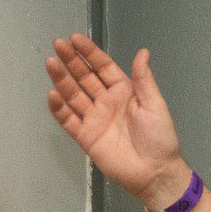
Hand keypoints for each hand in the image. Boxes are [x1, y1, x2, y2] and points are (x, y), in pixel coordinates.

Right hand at [45, 35, 189, 205]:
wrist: (155, 172)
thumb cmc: (159, 138)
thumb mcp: (155, 105)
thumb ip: (144, 80)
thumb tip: (143, 52)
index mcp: (124, 92)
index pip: (103, 68)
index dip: (90, 53)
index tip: (75, 39)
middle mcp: (106, 102)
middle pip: (84, 77)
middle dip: (71, 61)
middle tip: (57, 45)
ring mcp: (94, 118)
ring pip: (73, 95)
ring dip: (61, 79)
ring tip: (50, 63)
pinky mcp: (85, 136)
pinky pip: (68, 120)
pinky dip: (59, 108)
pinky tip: (52, 94)